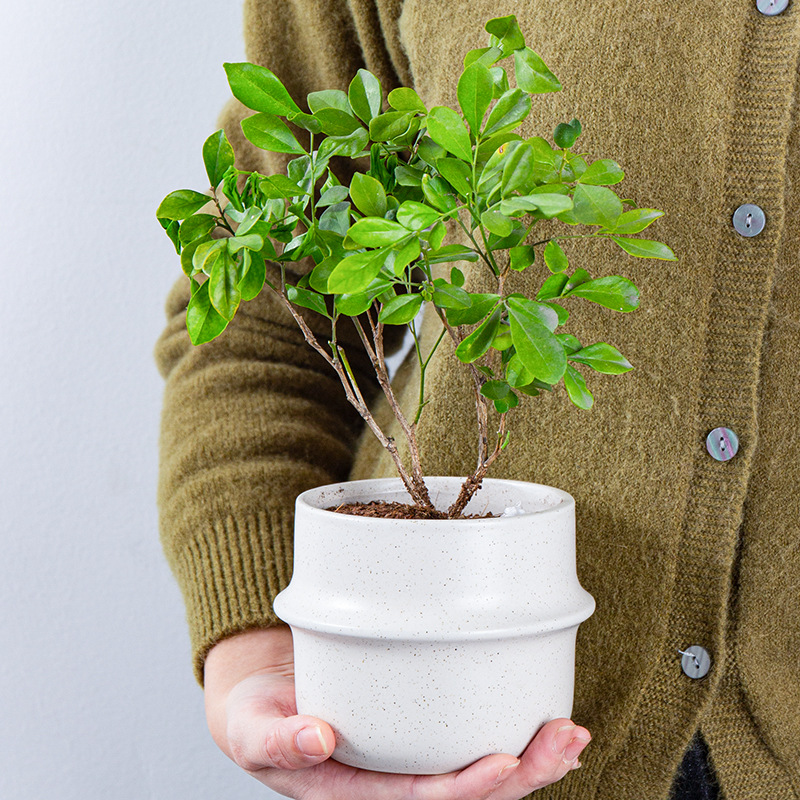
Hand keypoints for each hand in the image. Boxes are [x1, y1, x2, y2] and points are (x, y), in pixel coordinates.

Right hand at [204, 626, 590, 799]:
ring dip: (531, 760)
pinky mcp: (418, 735)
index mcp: (357, 793)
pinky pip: (470, 745)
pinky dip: (514, 740)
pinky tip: (547, 730)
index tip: (505, 761)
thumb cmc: (260, 717)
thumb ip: (279, 739)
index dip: (468, 788)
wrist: (264, 700)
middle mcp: (392, 784)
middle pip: (469, 794)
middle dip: (523, 773)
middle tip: (566, 738)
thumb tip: (318, 738)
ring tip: (572, 733)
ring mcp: (410, 763)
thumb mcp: (254, 730)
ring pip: (481, 775)